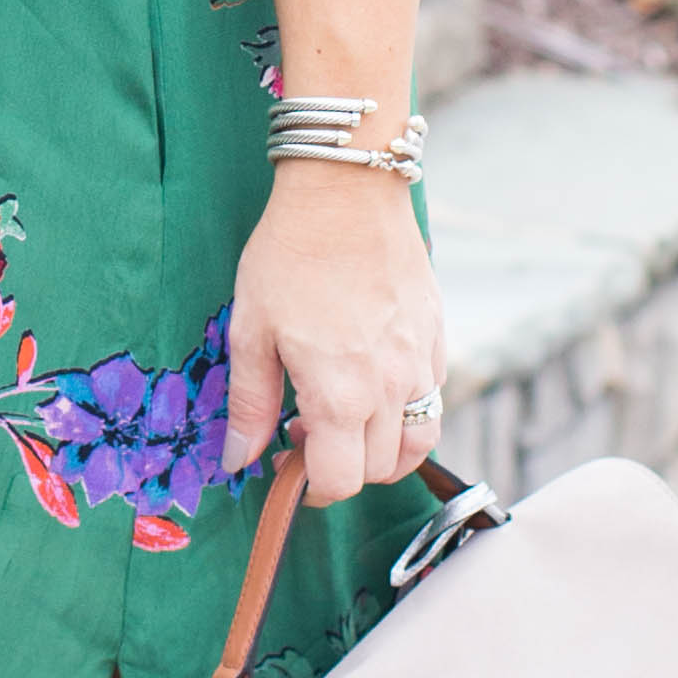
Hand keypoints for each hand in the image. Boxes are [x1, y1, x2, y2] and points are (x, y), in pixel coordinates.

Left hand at [221, 167, 444, 505]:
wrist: (346, 190)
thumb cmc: (289, 256)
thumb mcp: (251, 331)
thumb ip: (251, 405)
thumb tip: (240, 461)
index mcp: (340, 393)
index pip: (341, 480)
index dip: (310, 486)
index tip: (286, 463)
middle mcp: (391, 387)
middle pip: (380, 469)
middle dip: (342, 466)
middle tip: (304, 431)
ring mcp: (422, 363)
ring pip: (418, 442)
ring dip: (384, 450)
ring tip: (347, 419)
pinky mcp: (438, 337)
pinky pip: (434, 398)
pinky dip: (408, 411)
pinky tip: (373, 380)